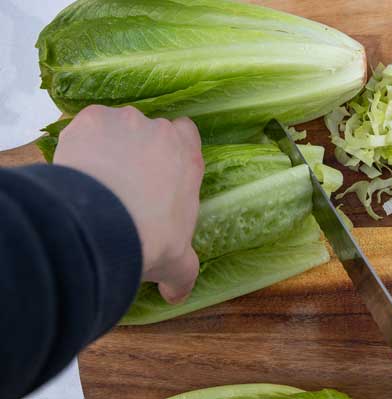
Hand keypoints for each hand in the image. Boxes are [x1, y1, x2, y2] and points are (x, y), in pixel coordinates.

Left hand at [55, 105, 202, 303]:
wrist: (104, 225)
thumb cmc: (150, 237)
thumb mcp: (178, 262)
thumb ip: (182, 275)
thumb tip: (177, 296)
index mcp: (188, 159)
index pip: (186, 132)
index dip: (173, 145)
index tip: (159, 165)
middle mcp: (161, 132)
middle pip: (148, 129)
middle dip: (136, 148)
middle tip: (122, 180)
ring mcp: (125, 122)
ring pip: (114, 126)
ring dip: (106, 144)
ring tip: (93, 178)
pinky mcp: (90, 121)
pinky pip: (83, 126)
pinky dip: (78, 142)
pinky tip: (75, 169)